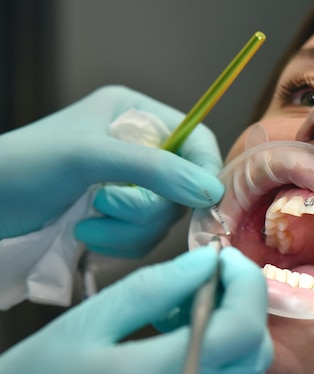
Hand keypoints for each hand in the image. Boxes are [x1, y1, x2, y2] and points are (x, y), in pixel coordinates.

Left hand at [0, 85, 223, 254]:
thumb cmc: (25, 165)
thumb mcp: (91, 157)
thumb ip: (156, 170)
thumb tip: (213, 191)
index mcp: (135, 115)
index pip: (196, 141)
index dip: (203, 172)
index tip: (200, 203)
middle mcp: (139, 148)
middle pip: (182, 187)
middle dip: (145, 208)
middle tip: (104, 205)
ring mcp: (130, 183)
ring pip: (163, 218)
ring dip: (129, 230)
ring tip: (87, 223)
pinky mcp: (118, 215)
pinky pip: (144, 237)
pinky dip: (119, 242)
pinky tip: (86, 234)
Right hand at [0, 246, 272, 373]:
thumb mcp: (89, 322)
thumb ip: (154, 288)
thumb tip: (205, 261)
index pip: (241, 326)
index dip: (245, 281)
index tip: (222, 255)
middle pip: (255, 348)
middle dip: (244, 300)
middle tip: (208, 275)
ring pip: (248, 368)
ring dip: (234, 324)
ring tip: (187, 306)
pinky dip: (223, 350)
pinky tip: (184, 337)